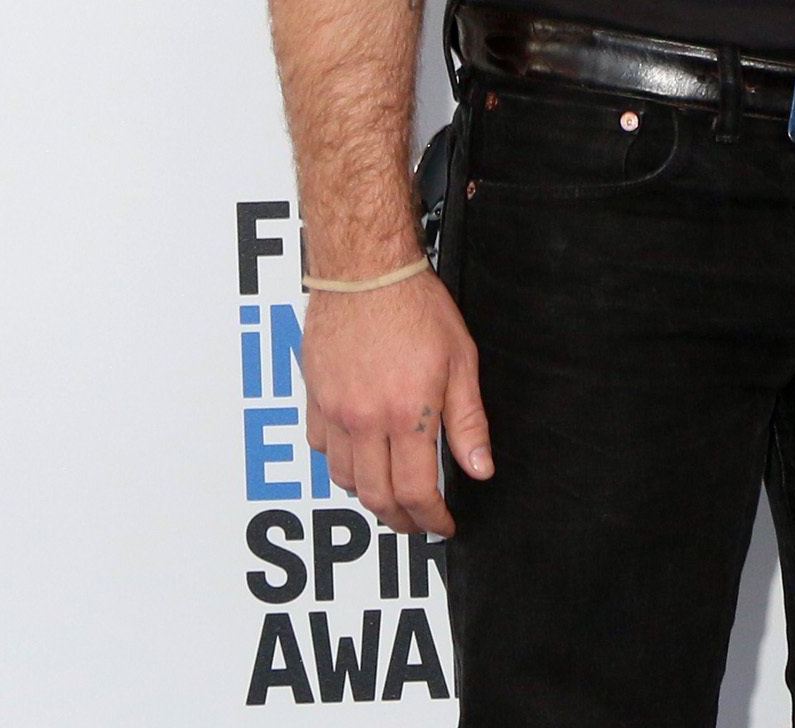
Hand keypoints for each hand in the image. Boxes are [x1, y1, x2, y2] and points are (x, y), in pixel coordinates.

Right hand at [300, 269, 492, 537]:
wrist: (365, 271)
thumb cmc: (415, 306)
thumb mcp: (461, 361)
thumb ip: (468, 421)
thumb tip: (480, 467)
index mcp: (406, 413)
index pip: (416, 491)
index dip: (431, 518)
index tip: (442, 524)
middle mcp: (365, 420)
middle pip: (377, 497)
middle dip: (401, 520)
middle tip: (419, 522)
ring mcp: (334, 411)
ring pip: (345, 479)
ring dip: (370, 496)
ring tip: (392, 495)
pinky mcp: (314, 398)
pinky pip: (320, 449)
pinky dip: (340, 463)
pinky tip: (358, 456)